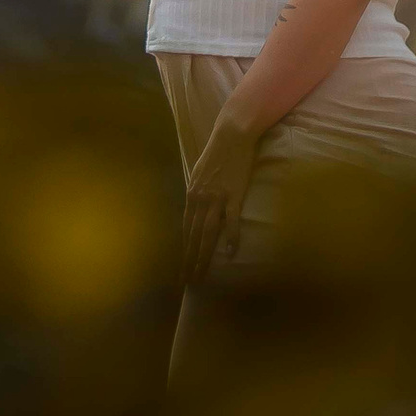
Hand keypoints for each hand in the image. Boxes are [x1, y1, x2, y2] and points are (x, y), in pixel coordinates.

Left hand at [182, 122, 255, 282]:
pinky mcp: (234, 194)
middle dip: (189, 260)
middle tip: (187, 280)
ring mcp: (216, 198)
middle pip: (193, 236)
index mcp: (191, 195)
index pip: (185, 229)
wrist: (231, 135)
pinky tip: (230, 253)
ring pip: (207, 233)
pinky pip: (231, 221)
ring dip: (203, 256)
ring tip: (201, 274)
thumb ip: (198, 192)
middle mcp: (200, 199)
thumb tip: (197, 207)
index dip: (183, 249)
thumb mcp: (200, 174)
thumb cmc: (218, 153)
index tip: (181, 267)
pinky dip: (230, 237)